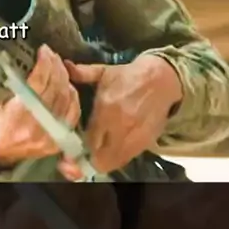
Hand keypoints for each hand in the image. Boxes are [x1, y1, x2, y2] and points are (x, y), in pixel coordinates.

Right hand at [0, 45, 80, 169]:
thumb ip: (5, 82)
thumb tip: (15, 58)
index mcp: (17, 116)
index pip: (39, 83)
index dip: (44, 63)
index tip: (43, 50)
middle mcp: (36, 127)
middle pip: (55, 89)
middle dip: (55, 66)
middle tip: (51, 54)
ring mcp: (48, 136)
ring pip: (66, 99)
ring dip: (64, 78)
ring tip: (58, 64)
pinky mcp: (56, 142)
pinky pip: (72, 114)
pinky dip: (72, 96)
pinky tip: (67, 84)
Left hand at [59, 54, 182, 176]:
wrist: (161, 80)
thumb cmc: (129, 76)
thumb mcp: (105, 72)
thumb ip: (83, 73)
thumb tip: (66, 66)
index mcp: (106, 108)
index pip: (89, 140)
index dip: (78, 147)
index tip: (72, 148)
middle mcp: (120, 126)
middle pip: (99, 158)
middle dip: (87, 160)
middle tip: (80, 156)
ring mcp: (134, 137)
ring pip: (113, 163)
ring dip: (101, 161)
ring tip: (94, 155)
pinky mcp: (145, 143)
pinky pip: (126, 159)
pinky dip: (115, 159)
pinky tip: (110, 151)